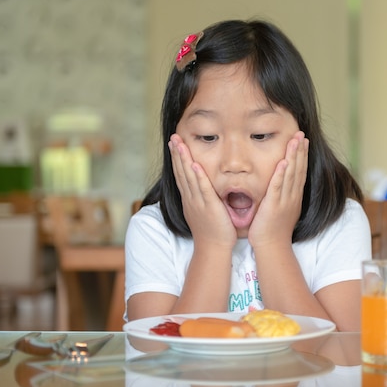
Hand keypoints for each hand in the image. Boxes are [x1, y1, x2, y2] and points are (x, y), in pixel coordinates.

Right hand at [169, 133, 236, 247]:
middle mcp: (191, 198)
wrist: (213, 249)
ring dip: (184, 159)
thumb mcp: (204, 212)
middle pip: (181, 172)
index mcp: (190, 199)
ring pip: (188, 177)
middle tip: (173, 136)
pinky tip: (195, 164)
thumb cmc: (213, 233)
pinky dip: (198, 176)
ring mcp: (198, 202)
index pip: (181, 175)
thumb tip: (205, 190)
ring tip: (179, 143)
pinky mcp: (209, 207)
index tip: (174, 144)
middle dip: (177, 153)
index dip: (177, 159)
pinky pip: (202, 189)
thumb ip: (204, 200)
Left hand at [248, 131, 308, 246]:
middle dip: (300, 150)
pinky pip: (278, 186)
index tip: (303, 141)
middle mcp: (292, 196)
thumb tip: (280, 187)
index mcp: (294, 197)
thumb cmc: (272, 231)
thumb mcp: (281, 210)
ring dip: (294, 156)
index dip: (302, 156)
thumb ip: (281, 197)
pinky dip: (281, 173)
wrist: (272, 247)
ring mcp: (285, 200)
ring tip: (296, 140)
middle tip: (302, 134)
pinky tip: (283, 161)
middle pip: (298, 169)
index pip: (299, 172)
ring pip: (291, 174)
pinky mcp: (274, 205)